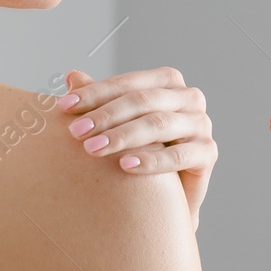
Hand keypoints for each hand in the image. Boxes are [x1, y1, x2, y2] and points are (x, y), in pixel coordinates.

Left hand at [58, 68, 215, 231]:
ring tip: (93, 148)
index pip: (127, 83)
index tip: (63, 107)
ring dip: (122, 136)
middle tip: (75, 132)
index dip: (94, 93)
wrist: (168, 195)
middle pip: (143, 101)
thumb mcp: (117, 124)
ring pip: (159, 124)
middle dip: (105, 115)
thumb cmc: (141, 150)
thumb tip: (72, 75)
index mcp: (166, 82)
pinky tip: (124, 166)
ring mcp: (201, 124)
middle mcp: (188, 98)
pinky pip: (179, 155)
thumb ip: (100, 101)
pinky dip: (151, 160)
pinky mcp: (208, 153)